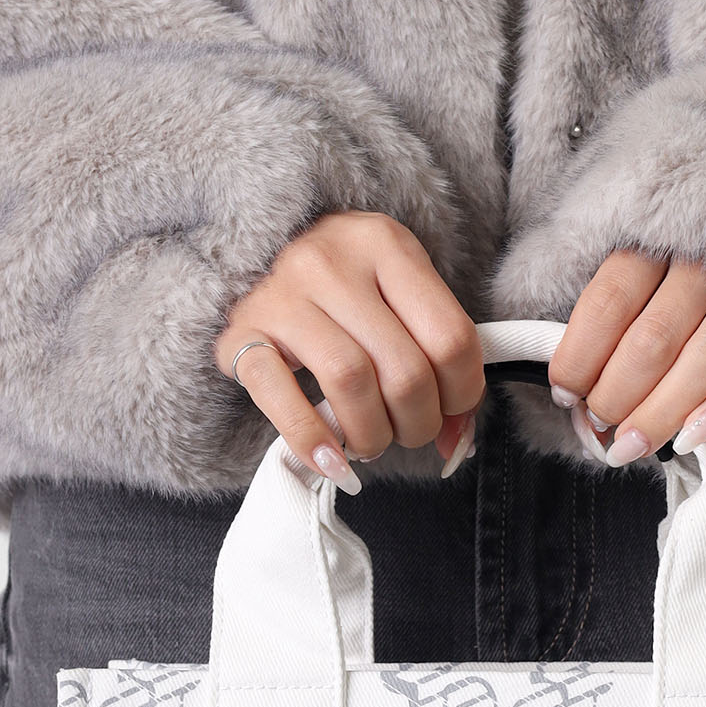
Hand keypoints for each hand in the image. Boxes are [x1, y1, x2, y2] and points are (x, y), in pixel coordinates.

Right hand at [214, 211, 483, 491]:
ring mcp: (283, 295)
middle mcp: (333, 263)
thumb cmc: (341, 287)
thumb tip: (458, 442)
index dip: (463, 394)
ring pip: (351, 384)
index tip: (450, 411)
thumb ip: (436, 357)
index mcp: (386, 245)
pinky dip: (311, 440)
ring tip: (371, 442)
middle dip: (418, 424)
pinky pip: (280, 396)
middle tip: (406, 431)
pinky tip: (331, 460)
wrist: (251, 255)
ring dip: (372, 435)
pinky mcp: (242, 332)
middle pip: (405, 371)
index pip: (452, 339)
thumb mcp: (397, 295)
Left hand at [548, 252, 705, 464]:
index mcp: (654, 238)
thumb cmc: (666, 263)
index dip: (581, 358)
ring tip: (630, 445)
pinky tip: (690, 438)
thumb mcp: (619, 258)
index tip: (566, 393)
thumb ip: (596, 312)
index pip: (610, 303)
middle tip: (599, 423)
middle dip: (617, 395)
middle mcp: (704, 262)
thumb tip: (570, 389)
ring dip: (662, 413)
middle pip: (655, 338)